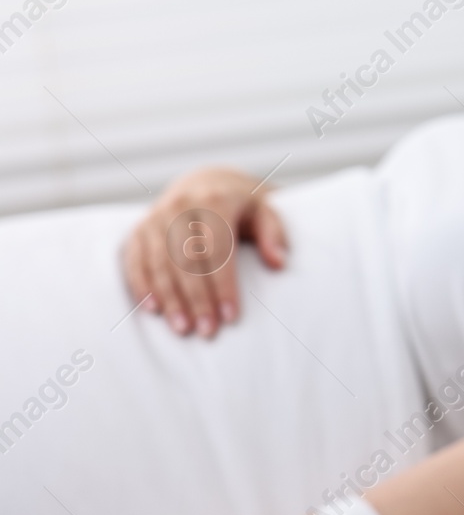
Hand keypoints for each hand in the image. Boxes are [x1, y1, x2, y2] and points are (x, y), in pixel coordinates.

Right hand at [122, 166, 286, 337]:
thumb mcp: (264, 211)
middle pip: (187, 260)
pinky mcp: (138, 229)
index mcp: (215, 201)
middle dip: (197, 299)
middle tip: (207, 331)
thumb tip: (279, 263)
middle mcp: (180, 206)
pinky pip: (135, 261)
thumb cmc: (241, 205)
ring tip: (182, 329)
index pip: (217, 250)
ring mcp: (155, 217)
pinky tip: (152, 310)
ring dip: (170, 299)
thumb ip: (273, 234)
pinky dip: (142, 286)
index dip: (223, 285)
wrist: (204, 183)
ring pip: (160, 264)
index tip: (231, 316)